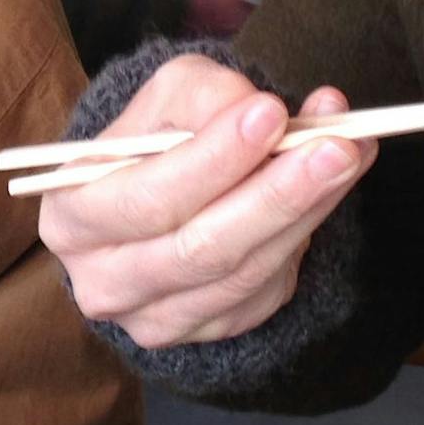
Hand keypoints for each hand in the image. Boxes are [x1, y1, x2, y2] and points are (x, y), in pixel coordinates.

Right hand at [38, 55, 377, 347]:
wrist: (170, 193)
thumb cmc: (165, 137)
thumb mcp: (171, 97)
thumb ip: (209, 96)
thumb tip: (263, 110)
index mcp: (73, 215)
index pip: (146, 196)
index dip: (213, 157)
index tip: (272, 112)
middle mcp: (105, 279)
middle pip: (199, 248)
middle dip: (276, 194)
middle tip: (336, 147)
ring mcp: (158, 316)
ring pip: (244, 272)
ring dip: (306, 213)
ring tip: (350, 155)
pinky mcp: (212, 327)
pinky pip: (268, 288)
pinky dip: (307, 235)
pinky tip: (335, 188)